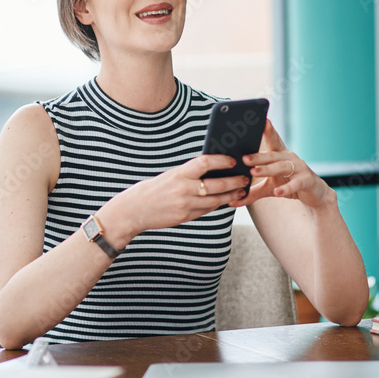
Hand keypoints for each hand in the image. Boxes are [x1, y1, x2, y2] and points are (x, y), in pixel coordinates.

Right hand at [99, 154, 248, 245]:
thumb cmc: (152, 190)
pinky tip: (225, 201)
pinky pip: (207, 210)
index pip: (206, 162)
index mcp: (179, 173)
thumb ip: (188, 174)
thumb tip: (211, 170)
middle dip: (234, 181)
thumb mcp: (169, 176)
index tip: (233, 160)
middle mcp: (184, 189)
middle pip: (217, 184)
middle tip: (244, 179)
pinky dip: (217, 205)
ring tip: (240, 191)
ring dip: (230, 196)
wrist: (133, 210)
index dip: (222, 160)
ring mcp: (186, 205)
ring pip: (216, 200)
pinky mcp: (185, 217)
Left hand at [231, 119, 334, 208]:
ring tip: (255, 172)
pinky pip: (296, 183)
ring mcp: (299, 168)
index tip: (261, 121)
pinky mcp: (307, 180)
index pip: (272, 141)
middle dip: (258, 156)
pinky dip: (286, 187)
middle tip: (244, 158)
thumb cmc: (290, 184)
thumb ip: (252, 192)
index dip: (267, 131)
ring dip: (268, 169)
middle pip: (272, 155)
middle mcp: (289, 158)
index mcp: (279, 155)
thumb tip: (232, 201)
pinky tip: (278, 192)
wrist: (315, 195)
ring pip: (282, 167)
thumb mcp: (269, 188)